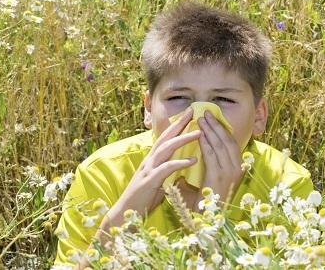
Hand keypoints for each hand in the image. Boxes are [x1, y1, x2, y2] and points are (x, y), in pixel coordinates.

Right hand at [103, 106, 201, 226]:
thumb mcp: (158, 180)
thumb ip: (167, 169)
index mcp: (152, 159)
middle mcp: (150, 160)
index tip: (189, 114)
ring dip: (183, 139)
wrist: (126, 212)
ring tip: (199, 133)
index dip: (177, 125)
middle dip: (180, 124)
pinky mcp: (150, 181)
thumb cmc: (144, 197)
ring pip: (166, 149)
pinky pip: (167, 168)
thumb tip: (181, 163)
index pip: (166, 138)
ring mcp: (149, 169)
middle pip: (166, 137)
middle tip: (193, 112)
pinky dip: (180, 162)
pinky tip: (193, 160)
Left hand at [196, 110, 243, 209]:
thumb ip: (212, 161)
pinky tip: (199, 134)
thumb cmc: (208, 199)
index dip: (222, 128)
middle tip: (206, 112)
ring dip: (210, 130)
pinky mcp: (219, 176)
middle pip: (228, 140)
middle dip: (217, 125)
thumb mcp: (214, 176)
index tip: (213, 117)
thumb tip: (204, 143)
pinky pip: (212, 155)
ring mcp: (229, 172)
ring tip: (201, 119)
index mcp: (238, 167)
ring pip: (220, 145)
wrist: (208, 218)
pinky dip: (206, 143)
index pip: (232, 142)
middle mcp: (237, 168)